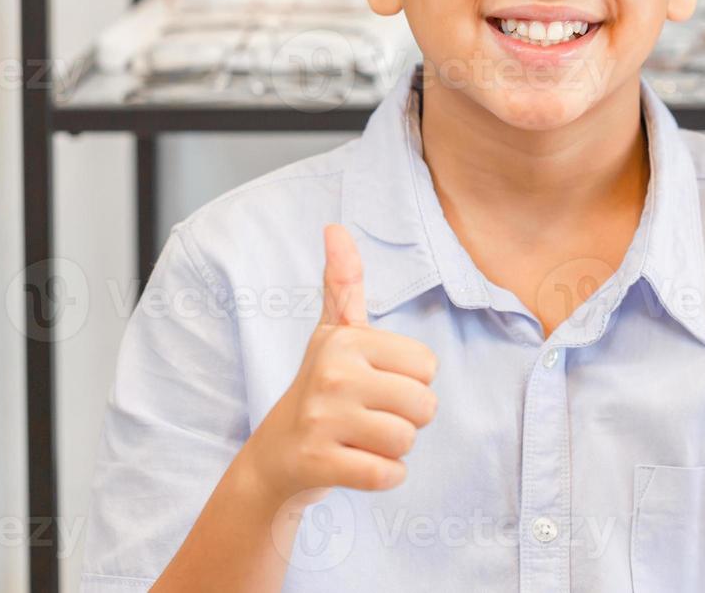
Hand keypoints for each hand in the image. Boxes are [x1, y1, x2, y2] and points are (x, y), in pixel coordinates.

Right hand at [244, 224, 438, 507]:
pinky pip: (387, 475)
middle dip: (406, 419)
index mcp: (345, 339)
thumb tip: (335, 227)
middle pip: (424, 405)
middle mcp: (331, 373)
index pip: (428, 366)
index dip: (410, 382)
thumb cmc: (320, 388)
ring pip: (406, 440)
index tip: (373, 384)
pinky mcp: (319, 463)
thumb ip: (343, 282)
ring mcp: (321, 419)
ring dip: (393, 449)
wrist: (275, 457)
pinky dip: (383, 477)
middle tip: (367, 417)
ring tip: (360, 439)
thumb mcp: (333, 333)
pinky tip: (356, 464)